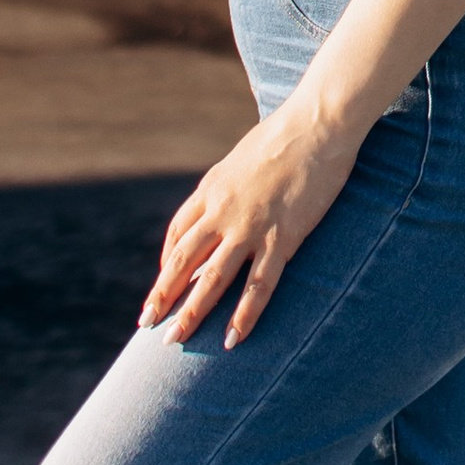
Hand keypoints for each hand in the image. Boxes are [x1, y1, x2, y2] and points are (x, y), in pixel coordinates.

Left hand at [139, 94, 363, 349]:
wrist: (318, 122)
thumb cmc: (286, 134)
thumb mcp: (243, 158)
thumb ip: (229, 186)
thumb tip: (222, 205)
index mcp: (212, 188)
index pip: (178, 232)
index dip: (168, 260)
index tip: (165, 281)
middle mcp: (222, 210)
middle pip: (183, 261)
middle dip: (162, 295)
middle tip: (146, 323)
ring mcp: (250, 227)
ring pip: (212, 280)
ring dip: (191, 313)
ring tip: (174, 342)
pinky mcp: (282, 238)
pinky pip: (258, 286)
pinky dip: (243, 316)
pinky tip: (233, 340)